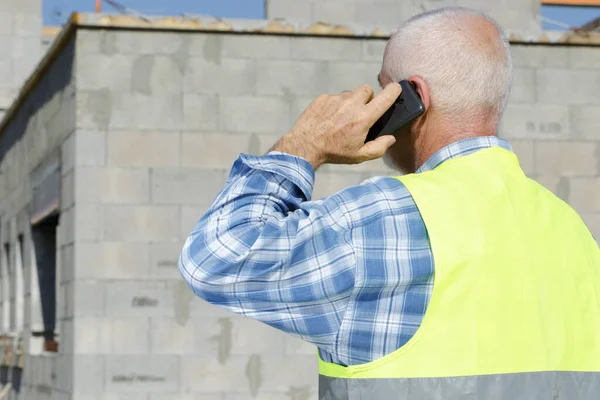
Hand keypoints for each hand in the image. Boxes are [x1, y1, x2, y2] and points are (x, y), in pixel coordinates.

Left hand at [271, 82, 401, 169]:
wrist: (305, 146)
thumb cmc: (333, 152)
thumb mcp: (359, 156)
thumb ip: (379, 147)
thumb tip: (390, 138)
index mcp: (363, 117)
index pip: (386, 96)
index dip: (394, 90)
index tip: (395, 90)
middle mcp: (351, 104)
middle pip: (367, 89)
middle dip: (368, 98)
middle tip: (362, 112)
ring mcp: (336, 99)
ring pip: (350, 94)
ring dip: (350, 103)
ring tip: (342, 119)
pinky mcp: (323, 98)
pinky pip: (334, 97)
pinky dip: (335, 106)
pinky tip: (329, 119)